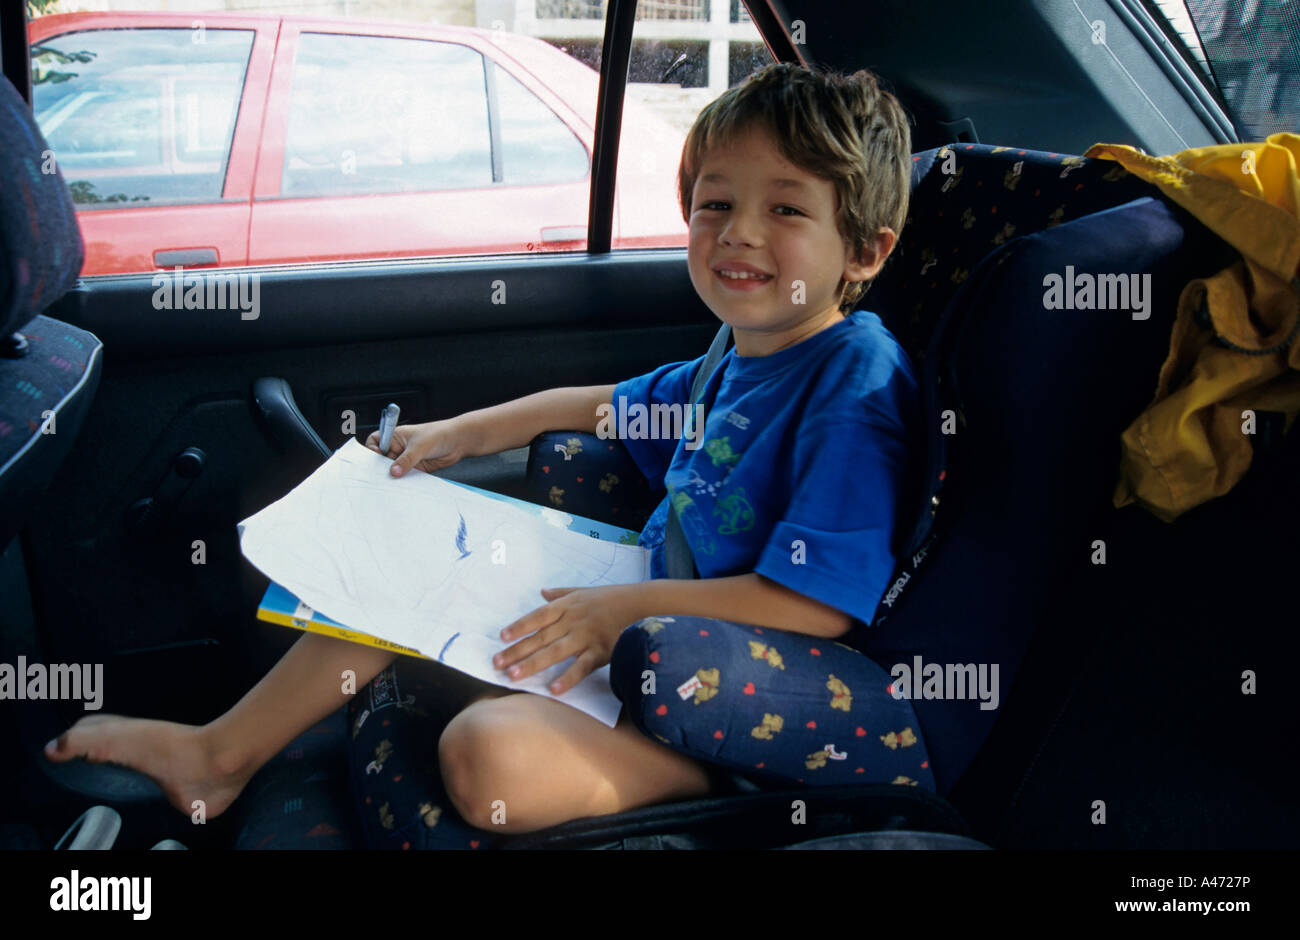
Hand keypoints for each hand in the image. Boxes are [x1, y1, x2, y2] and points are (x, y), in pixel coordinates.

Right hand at [364, 418, 472, 476]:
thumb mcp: (420, 446)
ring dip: (393, 476)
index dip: (371, 451)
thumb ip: (406, 460)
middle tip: (381, 477)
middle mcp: (398, 447)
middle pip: (382, 460)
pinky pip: (405, 477)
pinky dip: (404, 482)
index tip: (375, 460)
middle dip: (381, 468)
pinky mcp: (415, 468)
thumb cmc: (439, 434)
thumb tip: (393, 472)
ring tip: (393, 483)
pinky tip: (404, 486)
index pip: (375, 442)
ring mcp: (406, 459)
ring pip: (394, 470)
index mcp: (395, 436)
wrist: (458, 441)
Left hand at [494, 586, 636, 694]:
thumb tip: (542, 592)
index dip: (519, 626)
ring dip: (533, 664)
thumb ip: (561, 593)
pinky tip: (554, 690)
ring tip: (514, 676)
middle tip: (496, 663)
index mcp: (566, 606)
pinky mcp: (601, 652)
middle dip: (517, 651)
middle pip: (540, 637)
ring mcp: (586, 637)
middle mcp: (572, 621)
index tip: (501, 637)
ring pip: (555, 652)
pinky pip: (582, 667)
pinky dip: (568, 678)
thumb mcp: (582, 591)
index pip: (537, 617)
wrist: (639, 603)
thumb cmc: (609, 598)